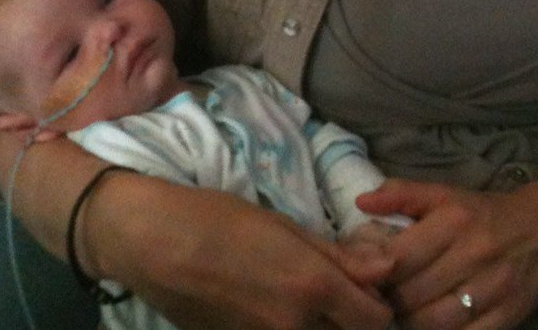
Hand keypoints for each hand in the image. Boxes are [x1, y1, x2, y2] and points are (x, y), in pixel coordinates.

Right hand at [86, 178, 394, 329]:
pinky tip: (273, 302)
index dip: (378, 302)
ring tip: (306, 295)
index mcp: (312, 288)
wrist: (151, 243)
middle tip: (342, 291)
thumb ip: (338, 254)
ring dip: (324, 324)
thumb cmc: (217, 220)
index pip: (377, 319)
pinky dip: (292, 328)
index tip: (368, 284)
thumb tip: (386, 267)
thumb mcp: (283, 226)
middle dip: (353, 318)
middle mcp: (295, 328)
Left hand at [357, 179, 537, 329]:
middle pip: (410, 295)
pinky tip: (433, 321)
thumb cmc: (484, 213)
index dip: (374, 272)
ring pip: (431, 323)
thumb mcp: (444, 194)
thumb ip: (400, 194)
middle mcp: (475, 254)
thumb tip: (360, 203)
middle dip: (390, 298)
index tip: (367, 273)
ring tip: (406, 308)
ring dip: (410, 320)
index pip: (398, 258)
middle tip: (385, 293)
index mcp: (455, 220)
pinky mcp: (508, 317)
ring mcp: (494, 290)